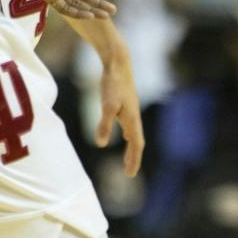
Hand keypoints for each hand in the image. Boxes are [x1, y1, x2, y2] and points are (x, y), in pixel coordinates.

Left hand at [93, 53, 144, 178]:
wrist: (118, 63)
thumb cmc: (113, 84)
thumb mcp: (107, 105)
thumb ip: (104, 124)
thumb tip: (101, 145)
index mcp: (132, 119)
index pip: (136, 145)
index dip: (133, 160)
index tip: (130, 175)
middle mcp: (134, 117)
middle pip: (137, 142)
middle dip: (134, 157)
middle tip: (129, 172)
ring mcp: (131, 111)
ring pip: (134, 134)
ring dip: (132, 148)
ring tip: (127, 159)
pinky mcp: (126, 105)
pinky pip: (130, 126)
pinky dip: (128, 135)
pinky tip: (124, 135)